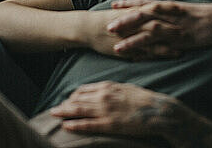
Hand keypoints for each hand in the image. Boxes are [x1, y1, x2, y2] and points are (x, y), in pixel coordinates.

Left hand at [50, 81, 177, 135]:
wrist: (157, 110)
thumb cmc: (143, 99)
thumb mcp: (126, 87)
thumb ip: (112, 89)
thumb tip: (103, 91)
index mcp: (108, 86)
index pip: (84, 89)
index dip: (73, 95)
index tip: (67, 99)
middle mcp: (104, 96)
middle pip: (78, 99)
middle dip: (65, 103)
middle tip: (55, 108)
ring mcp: (105, 110)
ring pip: (78, 110)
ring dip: (64, 112)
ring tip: (54, 113)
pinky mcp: (109, 124)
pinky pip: (87, 125)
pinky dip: (75, 125)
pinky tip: (66, 125)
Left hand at [107, 0, 211, 57]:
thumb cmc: (202, 15)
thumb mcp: (184, 9)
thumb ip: (170, 11)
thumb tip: (158, 12)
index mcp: (169, 5)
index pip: (144, 2)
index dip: (128, 3)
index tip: (113, 4)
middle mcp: (169, 14)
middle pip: (142, 14)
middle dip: (124, 19)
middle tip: (107, 25)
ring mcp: (174, 26)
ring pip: (148, 30)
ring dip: (131, 36)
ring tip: (116, 43)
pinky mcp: (180, 39)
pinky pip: (161, 45)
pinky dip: (148, 49)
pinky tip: (138, 56)